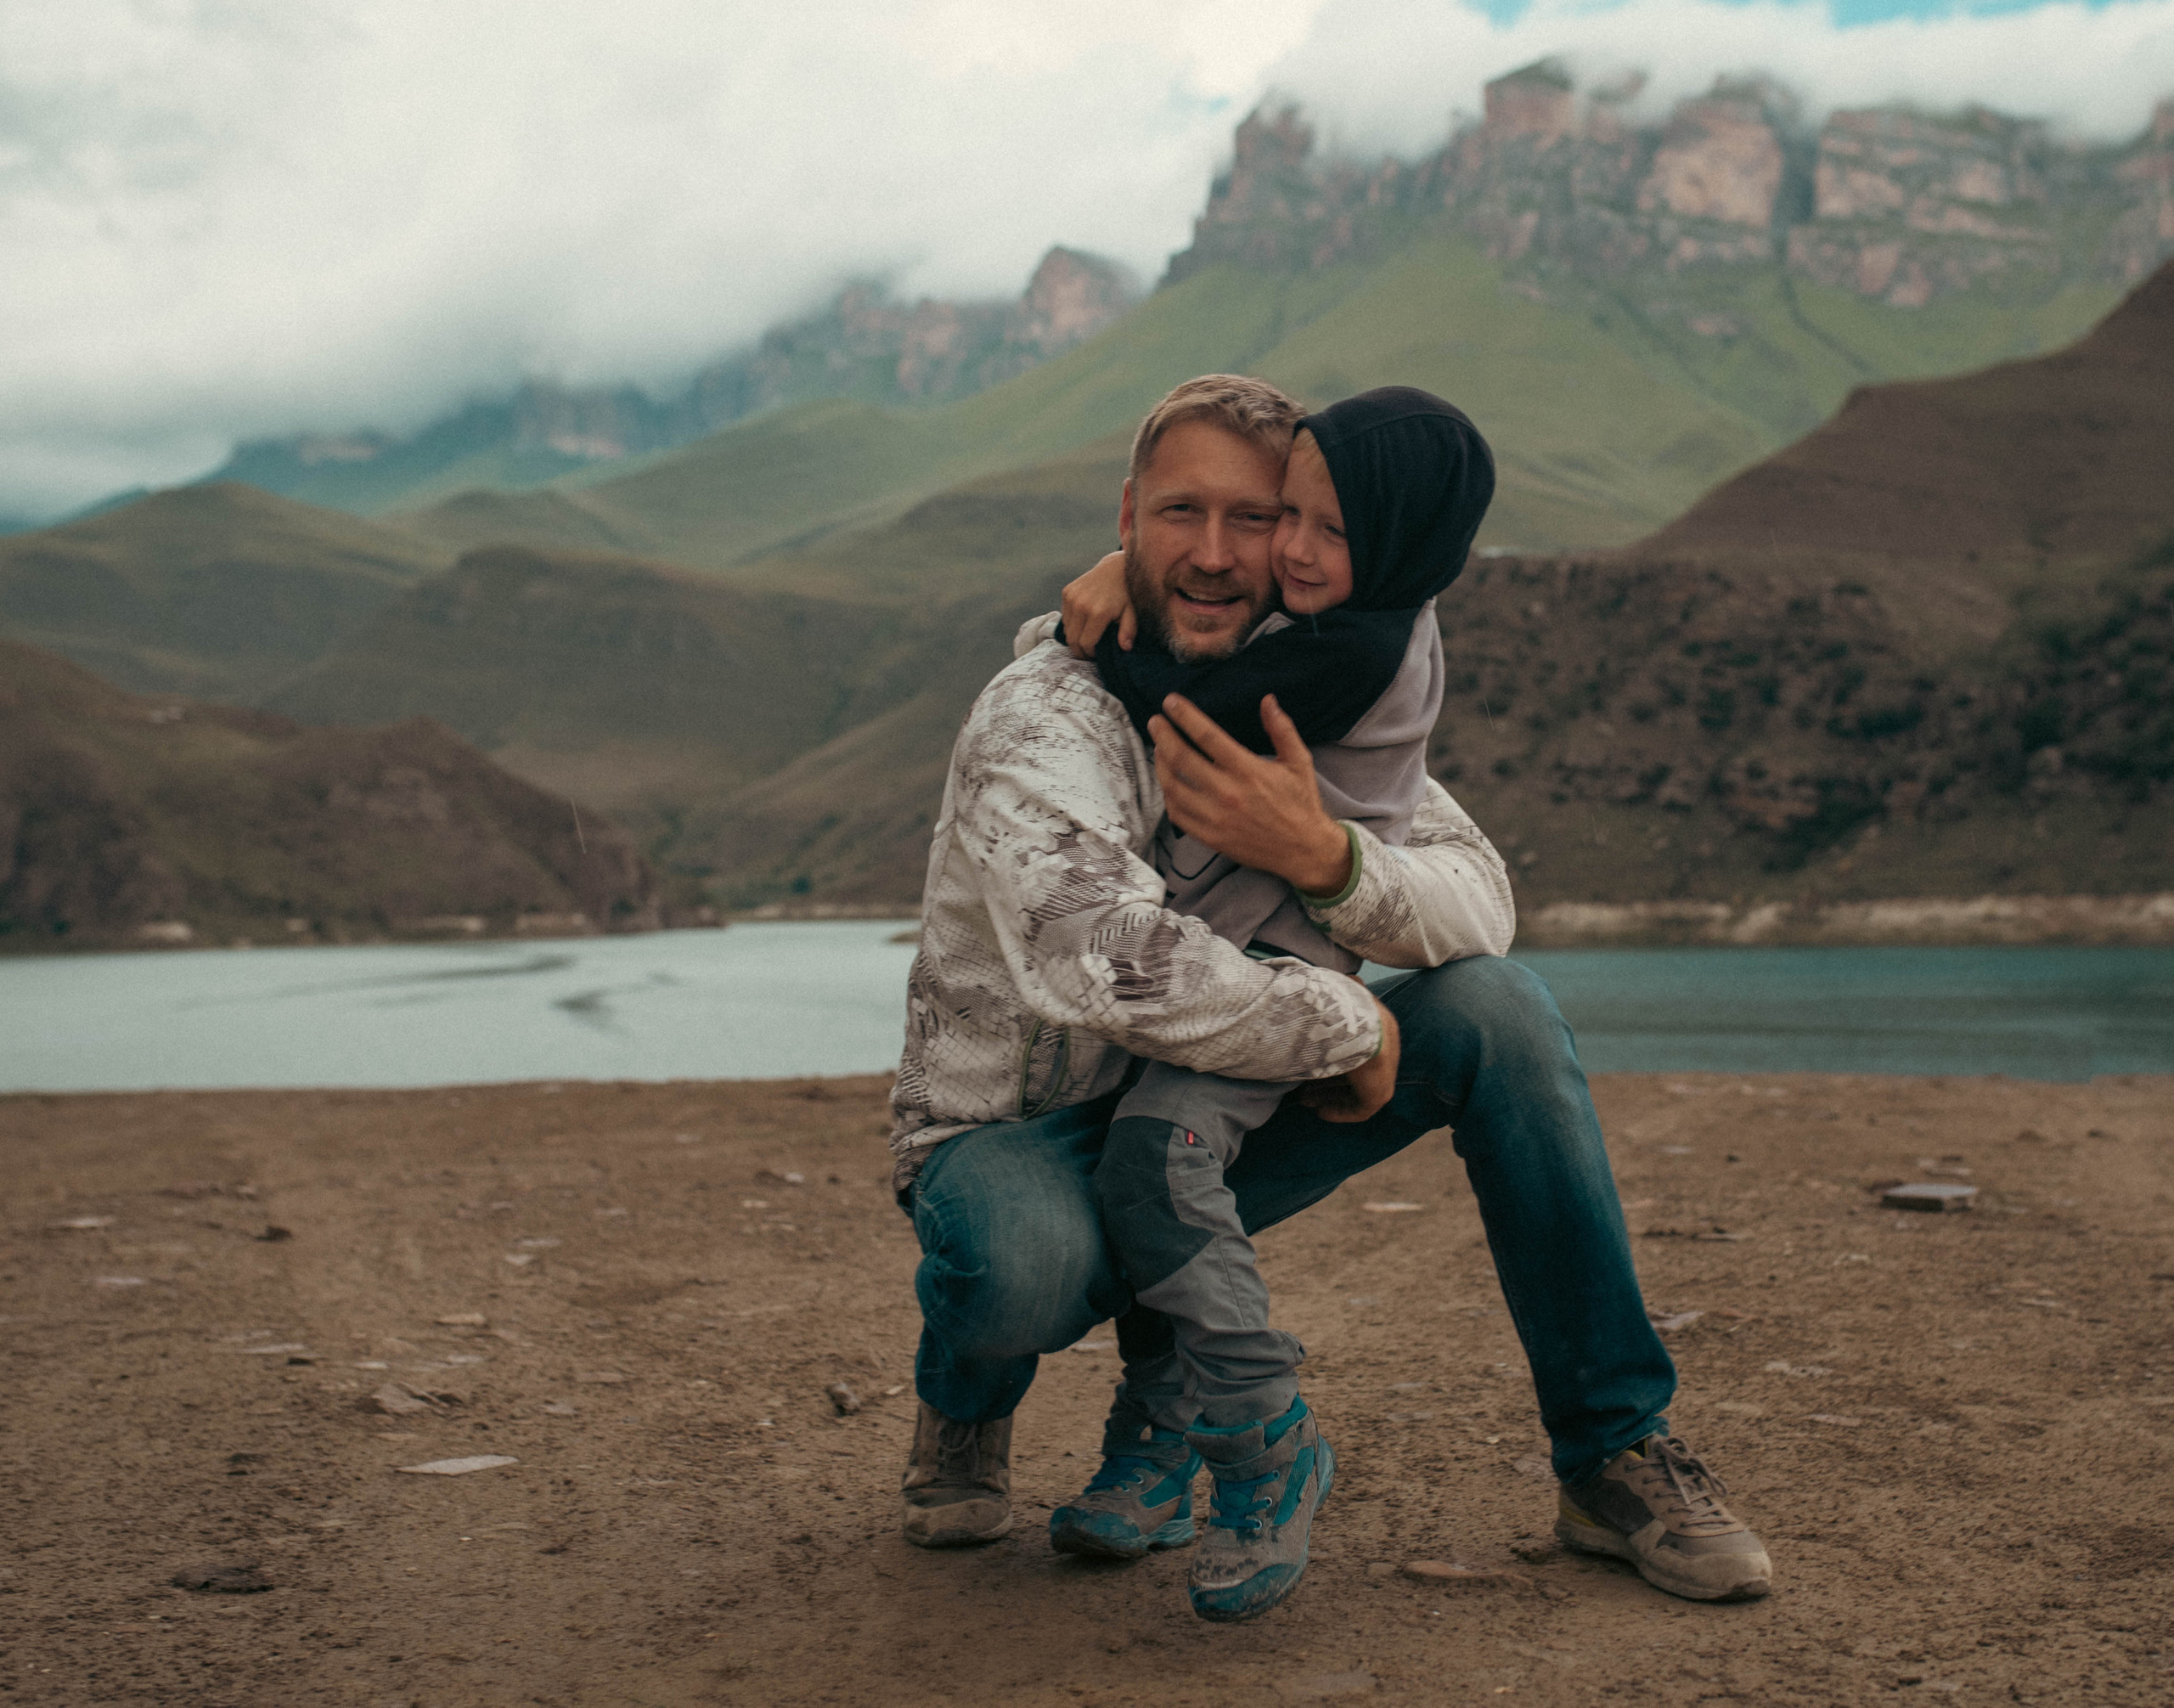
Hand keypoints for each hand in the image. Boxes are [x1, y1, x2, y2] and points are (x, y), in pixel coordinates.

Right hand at [1062, 551, 1135, 658]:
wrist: (1116, 568)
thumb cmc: (1127, 593)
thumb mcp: (1133, 613)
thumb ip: (1128, 631)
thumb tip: (1125, 648)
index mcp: (1098, 612)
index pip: (1085, 643)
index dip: (1090, 654)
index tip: (1097, 655)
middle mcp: (1080, 605)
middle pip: (1072, 639)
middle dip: (1080, 650)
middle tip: (1090, 652)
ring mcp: (1071, 597)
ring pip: (1067, 630)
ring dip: (1075, 637)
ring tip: (1087, 638)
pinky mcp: (1066, 592)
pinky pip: (1065, 617)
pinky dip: (1072, 624)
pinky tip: (1084, 623)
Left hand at [1148, 692, 1352, 894]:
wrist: (1304, 849)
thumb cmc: (1300, 803)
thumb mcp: (1299, 761)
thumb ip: (1281, 729)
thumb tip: (1268, 700)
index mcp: (1248, 770)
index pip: (1207, 736)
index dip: (1185, 716)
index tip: (1170, 703)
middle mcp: (1228, 793)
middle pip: (1182, 759)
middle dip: (1163, 736)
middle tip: (1154, 722)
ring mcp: (1216, 818)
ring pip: (1174, 787)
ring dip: (1160, 765)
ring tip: (1158, 749)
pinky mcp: (1211, 837)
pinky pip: (1178, 815)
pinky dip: (1168, 797)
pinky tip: (1168, 783)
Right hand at [1297, 996, 1400, 1122]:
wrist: (1359, 1026)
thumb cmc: (1342, 1008)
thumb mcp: (1340, 992)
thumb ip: (1341, 990)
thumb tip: (1347, 978)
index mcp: (1377, 1023)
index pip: (1355, 1044)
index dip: (1330, 1054)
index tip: (1308, 1061)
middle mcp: (1385, 1049)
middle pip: (1353, 1069)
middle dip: (1326, 1080)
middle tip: (1303, 1087)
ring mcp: (1385, 1073)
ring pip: (1355, 1089)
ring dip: (1329, 1095)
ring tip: (1306, 1101)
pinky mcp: (1381, 1093)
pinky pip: (1360, 1108)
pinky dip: (1340, 1111)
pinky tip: (1321, 1113)